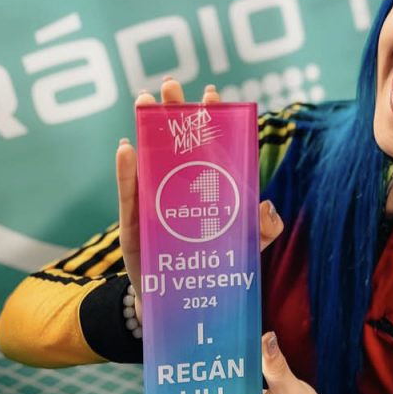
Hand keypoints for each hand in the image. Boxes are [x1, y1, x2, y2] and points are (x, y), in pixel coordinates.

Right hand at [116, 79, 283, 320]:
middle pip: (176, 146)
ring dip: (147, 131)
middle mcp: (179, 191)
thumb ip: (262, 230)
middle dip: (175, 114)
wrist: (179, 306)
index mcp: (204, 192)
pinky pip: (129, 196)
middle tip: (172, 87)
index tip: (212, 95)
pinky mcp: (135, 226)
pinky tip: (126, 148)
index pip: (209, 150)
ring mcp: (155, 206)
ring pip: (149, 162)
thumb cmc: (210, 270)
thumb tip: (266, 205)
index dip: (211, 123)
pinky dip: (126, 172)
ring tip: (145, 102)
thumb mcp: (244, 250)